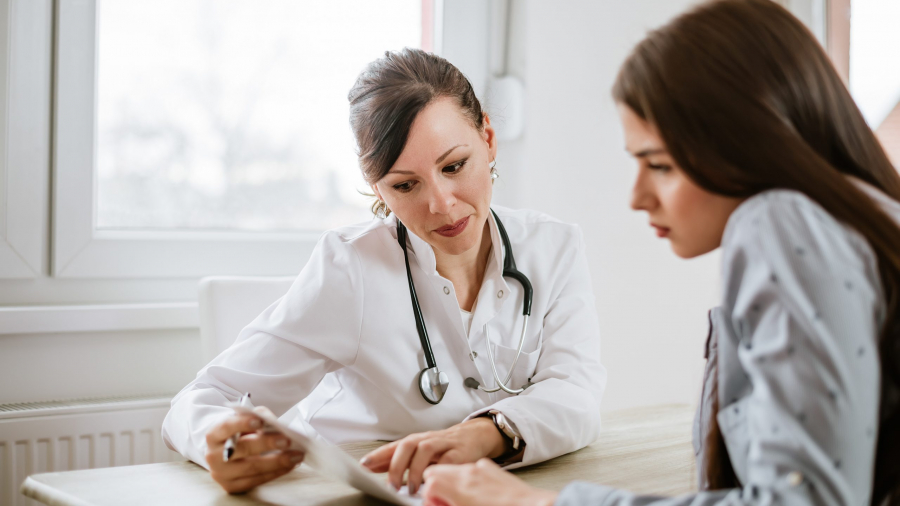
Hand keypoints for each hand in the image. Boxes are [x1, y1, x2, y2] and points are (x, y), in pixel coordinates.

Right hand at [204, 409, 304, 493]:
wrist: (225, 452)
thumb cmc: (239, 433)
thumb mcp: (244, 421)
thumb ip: (258, 418)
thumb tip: (275, 424)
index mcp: (214, 435)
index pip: (226, 427)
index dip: (243, 423)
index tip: (260, 422)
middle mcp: (213, 455)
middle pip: (242, 449)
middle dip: (266, 444)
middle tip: (287, 440)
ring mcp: (221, 473)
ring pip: (251, 468)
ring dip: (277, 462)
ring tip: (295, 455)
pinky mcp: (231, 486)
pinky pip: (256, 481)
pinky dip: (275, 473)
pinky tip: (288, 466)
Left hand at [359, 417, 506, 493]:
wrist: (473, 436)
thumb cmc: (443, 446)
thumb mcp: (419, 452)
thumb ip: (396, 459)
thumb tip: (371, 466)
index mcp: (415, 441)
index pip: (393, 446)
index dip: (378, 455)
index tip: (364, 465)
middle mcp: (427, 440)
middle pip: (407, 445)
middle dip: (397, 465)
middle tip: (392, 485)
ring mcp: (443, 444)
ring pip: (425, 449)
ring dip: (416, 470)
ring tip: (411, 488)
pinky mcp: (459, 452)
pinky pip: (448, 459)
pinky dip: (439, 470)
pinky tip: (433, 481)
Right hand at [421, 458, 556, 505]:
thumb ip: (447, 505)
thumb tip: (435, 503)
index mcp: (462, 488)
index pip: (430, 481)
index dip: (429, 497)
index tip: (435, 505)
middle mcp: (469, 473)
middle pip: (437, 470)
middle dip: (435, 488)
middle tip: (445, 504)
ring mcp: (481, 469)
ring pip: (453, 469)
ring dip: (451, 484)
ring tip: (461, 501)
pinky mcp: (492, 469)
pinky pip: (471, 469)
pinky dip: (467, 480)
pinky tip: (477, 495)